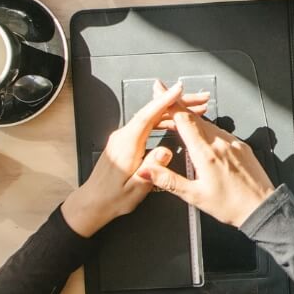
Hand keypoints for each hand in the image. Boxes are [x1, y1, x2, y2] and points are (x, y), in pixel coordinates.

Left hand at [61, 79, 211, 237]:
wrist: (93, 203)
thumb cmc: (112, 198)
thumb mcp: (135, 189)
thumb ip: (151, 169)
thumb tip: (166, 152)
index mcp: (126, 145)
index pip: (146, 116)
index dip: (164, 101)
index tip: (178, 90)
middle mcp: (123, 137)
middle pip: (152, 112)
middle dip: (177, 102)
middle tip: (200, 100)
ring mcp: (124, 137)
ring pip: (152, 116)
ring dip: (174, 111)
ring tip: (195, 109)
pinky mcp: (126, 141)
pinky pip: (148, 124)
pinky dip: (164, 119)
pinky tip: (176, 122)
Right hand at [136, 107, 276, 228]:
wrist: (262, 208)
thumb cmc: (231, 206)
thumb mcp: (194, 195)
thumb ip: (168, 180)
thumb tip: (146, 171)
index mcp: (206, 153)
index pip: (184, 120)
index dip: (170, 104)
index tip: (160, 90)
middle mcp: (221, 143)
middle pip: (195, 118)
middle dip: (178, 108)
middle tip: (164, 100)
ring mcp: (233, 143)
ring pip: (208, 124)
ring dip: (192, 120)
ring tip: (179, 121)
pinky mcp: (242, 146)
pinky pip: (221, 132)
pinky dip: (207, 129)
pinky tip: (203, 136)